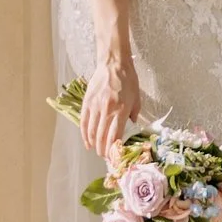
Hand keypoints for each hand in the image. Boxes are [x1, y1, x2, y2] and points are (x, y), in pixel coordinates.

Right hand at [79, 43, 136, 166]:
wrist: (113, 64)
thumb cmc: (128, 80)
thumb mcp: (137, 98)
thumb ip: (134, 114)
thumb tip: (131, 126)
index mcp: (121, 110)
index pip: (115, 135)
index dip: (113, 149)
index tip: (114, 157)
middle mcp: (107, 110)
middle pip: (102, 136)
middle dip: (103, 150)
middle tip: (105, 157)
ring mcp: (95, 107)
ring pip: (92, 131)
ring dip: (94, 144)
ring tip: (97, 151)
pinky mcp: (87, 103)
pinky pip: (84, 122)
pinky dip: (85, 134)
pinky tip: (87, 142)